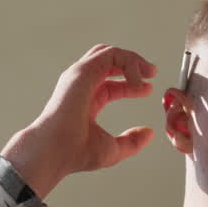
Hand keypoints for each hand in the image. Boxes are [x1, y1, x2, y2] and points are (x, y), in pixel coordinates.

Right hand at [1, 44, 157, 197]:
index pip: (111, 82)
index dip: (131, 83)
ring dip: (132, 59)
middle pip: (108, 61)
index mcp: (86, 100)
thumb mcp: (113, 149)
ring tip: (149, 72)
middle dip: (133, 62)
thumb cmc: (76, 153)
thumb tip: (149, 133)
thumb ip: (132, 141)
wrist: (55, 152)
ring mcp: (80, 76)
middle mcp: (81, 85)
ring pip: (109, 52)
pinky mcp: (82, 72)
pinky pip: (110, 55)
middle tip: (152, 72)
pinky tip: (137, 82)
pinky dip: (128, 63)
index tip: (148, 89)